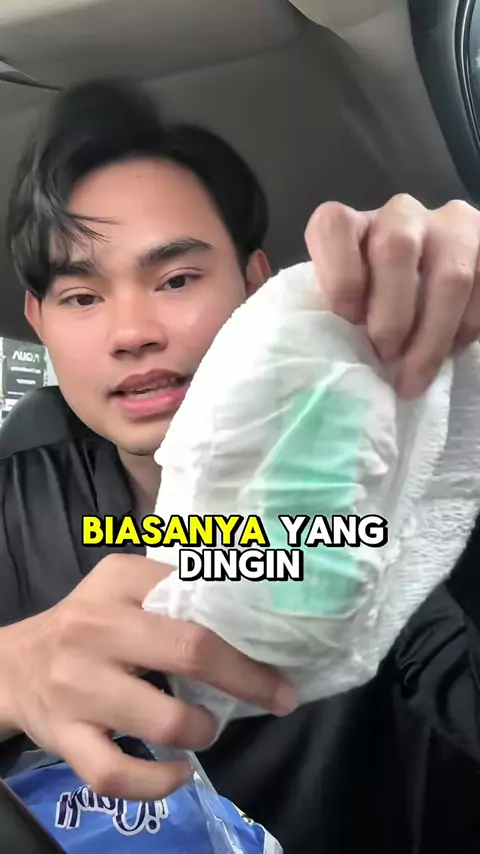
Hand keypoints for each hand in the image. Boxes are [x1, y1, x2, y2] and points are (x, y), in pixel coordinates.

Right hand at [3, 554, 295, 800]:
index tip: (279, 650)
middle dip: (246, 679)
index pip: (195, 595)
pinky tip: (179, 772)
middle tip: (278, 696)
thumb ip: (178, 586)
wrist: (16, 665)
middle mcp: (96, 629)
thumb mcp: (126, 584)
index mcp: (119, 581)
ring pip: (161, 719)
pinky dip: (158, 783)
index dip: (245, 628)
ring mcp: (79, 687)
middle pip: (189, 651)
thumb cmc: (89, 621)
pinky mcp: (65, 738)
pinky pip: (117, 774)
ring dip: (202, 729)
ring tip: (207, 727)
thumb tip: (254, 604)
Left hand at [305, 194, 479, 397]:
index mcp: (353, 225)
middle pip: (396, 249)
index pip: (333, 225)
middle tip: (386, 356)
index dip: (338, 272)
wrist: (429, 290)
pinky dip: (465, 331)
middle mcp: (401, 214)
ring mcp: (451, 225)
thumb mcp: (349, 304)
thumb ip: (339, 314)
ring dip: (432, 337)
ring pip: (450, 276)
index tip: (346, 318)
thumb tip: (336, 357)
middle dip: (392, 315)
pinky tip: (450, 351)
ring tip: (416, 375)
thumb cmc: (376, 306)